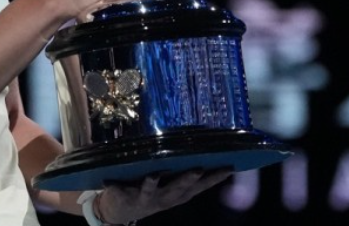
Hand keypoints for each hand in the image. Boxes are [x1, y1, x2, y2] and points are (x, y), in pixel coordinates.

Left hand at [97, 168, 232, 223]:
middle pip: (179, 189)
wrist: (120, 210)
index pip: (200, 186)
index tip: (230, 166)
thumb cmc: (150, 187)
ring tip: (154, 173)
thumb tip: (197, 138)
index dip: (215, 178)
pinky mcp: (126, 197)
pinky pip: (124, 190)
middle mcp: (166, 198)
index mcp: (179, 193)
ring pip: (152, 190)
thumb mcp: (168, 179)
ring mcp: (146, 199)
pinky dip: (120, 184)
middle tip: (200, 168)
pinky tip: (117, 177)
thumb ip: (179, 164)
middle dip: (189, 179)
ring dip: (154, 183)